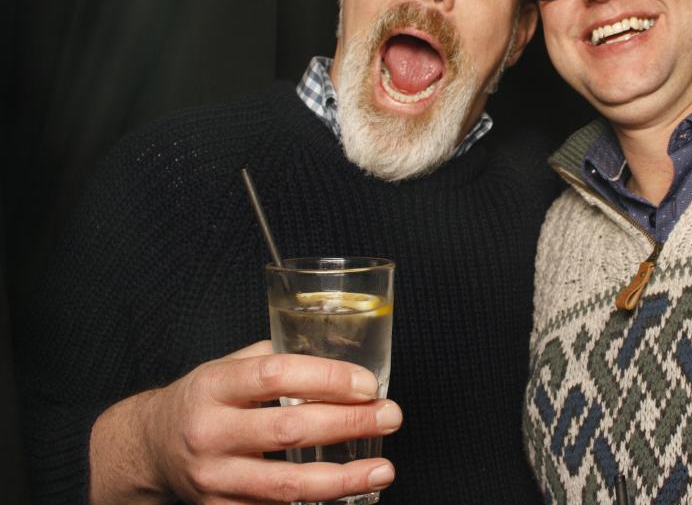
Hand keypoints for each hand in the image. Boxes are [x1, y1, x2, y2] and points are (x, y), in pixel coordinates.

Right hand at [90, 341, 401, 503]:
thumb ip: (275, 359)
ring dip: (343, 478)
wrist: (149, 448)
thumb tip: (341, 353)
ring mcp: (214, 478)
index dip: (328, 378)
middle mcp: (210, 432)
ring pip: (287, 485)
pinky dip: (316, 504)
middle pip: (289, 430)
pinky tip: (349, 492)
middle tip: (390, 416)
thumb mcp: (226, 367)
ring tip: (383, 468)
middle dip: (349, 424)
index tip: (368, 383)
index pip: (276, 376)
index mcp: (213, 385)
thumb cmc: (202, 400)